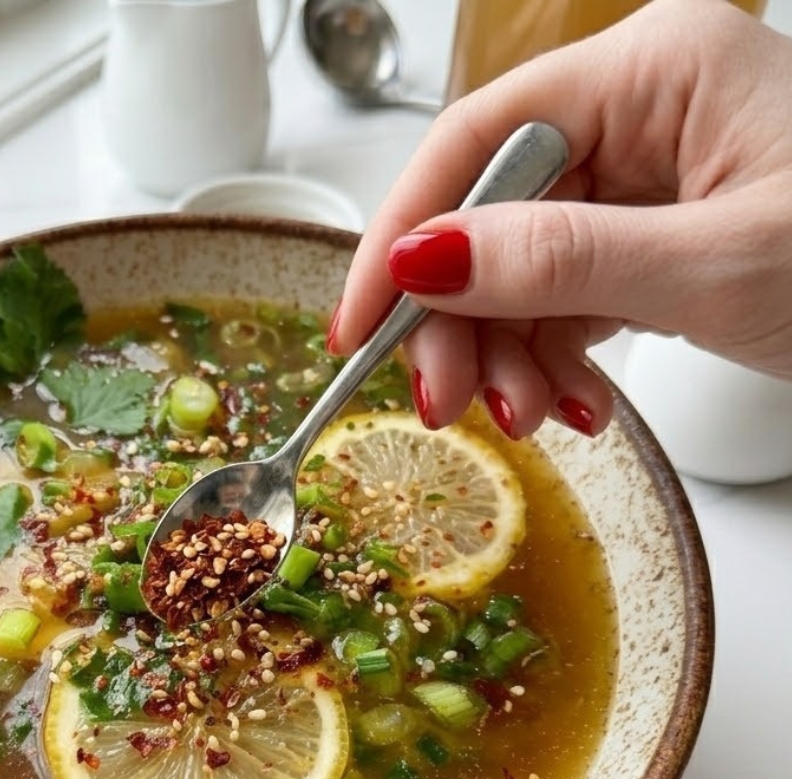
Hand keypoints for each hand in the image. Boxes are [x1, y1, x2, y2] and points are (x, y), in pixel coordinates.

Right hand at [329, 0, 791, 439]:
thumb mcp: (714, 266)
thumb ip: (560, 261)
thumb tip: (423, 262)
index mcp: (655, 69)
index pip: (477, 139)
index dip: (402, 235)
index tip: (359, 326)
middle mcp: (638, 113)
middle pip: (486, 213)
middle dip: (461, 318)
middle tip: (448, 402)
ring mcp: (641, 178)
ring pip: (514, 267)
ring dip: (505, 352)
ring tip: (529, 414)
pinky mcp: (647, 238)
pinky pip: (560, 298)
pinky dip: (549, 359)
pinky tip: (568, 401)